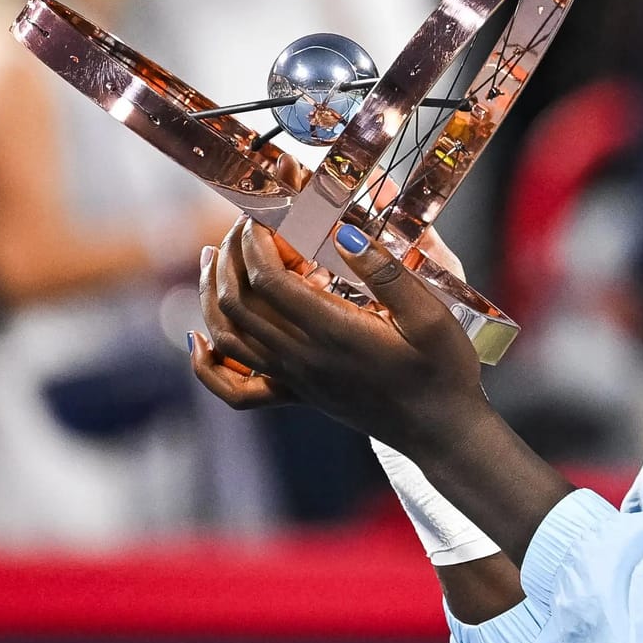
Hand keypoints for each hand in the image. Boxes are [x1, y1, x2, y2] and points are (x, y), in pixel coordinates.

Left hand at [190, 217, 487, 452]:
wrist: (441, 429)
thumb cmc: (442, 370)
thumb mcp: (430, 314)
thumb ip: (386, 272)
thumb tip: (343, 232)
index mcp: (333, 333)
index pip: (268, 280)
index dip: (255, 241)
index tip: (264, 213)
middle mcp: (303, 358)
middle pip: (238, 301)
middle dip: (231, 254)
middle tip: (245, 224)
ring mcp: (295, 380)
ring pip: (227, 335)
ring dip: (210, 292)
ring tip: (213, 257)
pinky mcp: (297, 395)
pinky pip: (234, 389)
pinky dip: (206, 364)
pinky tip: (200, 339)